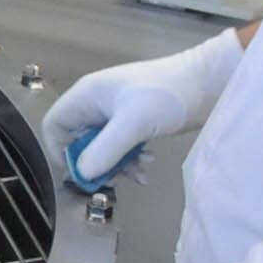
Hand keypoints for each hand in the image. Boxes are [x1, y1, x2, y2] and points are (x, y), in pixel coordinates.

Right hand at [46, 28, 243, 189]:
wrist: (207, 83)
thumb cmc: (166, 94)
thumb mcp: (133, 123)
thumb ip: (105, 149)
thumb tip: (82, 174)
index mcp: (86, 96)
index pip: (54, 125)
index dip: (60, 151)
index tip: (79, 172)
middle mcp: (97, 104)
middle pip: (78, 139)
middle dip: (93, 162)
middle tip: (110, 179)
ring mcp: (117, 113)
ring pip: (101, 146)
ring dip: (115, 163)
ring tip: (136, 173)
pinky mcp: (135, 121)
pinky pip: (121, 146)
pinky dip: (130, 159)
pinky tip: (147, 165)